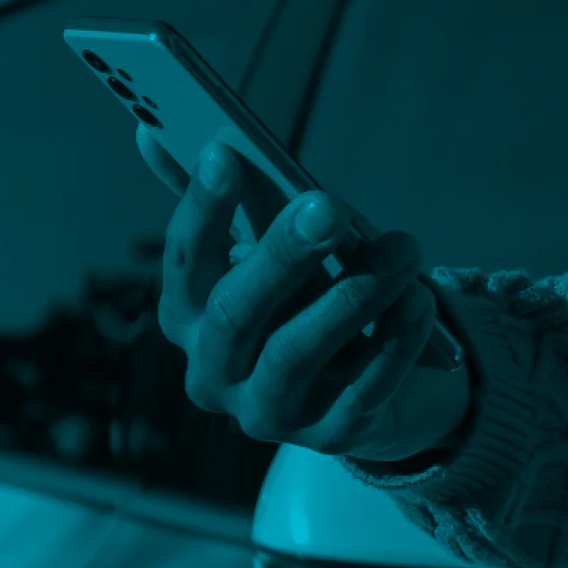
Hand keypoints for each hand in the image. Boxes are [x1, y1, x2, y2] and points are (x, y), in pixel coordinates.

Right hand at [151, 138, 470, 462]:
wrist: (353, 388)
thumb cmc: (299, 300)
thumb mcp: (260, 252)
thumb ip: (222, 202)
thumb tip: (149, 131)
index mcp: (186, 319)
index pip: (183, 263)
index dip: (200, 209)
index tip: (226, 154)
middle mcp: (213, 374)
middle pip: (234, 314)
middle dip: (281, 256)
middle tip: (328, 206)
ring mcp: (268, 413)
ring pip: (297, 354)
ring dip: (353, 295)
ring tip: (402, 249)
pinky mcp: (329, 435)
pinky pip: (362, 389)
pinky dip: (393, 342)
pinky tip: (418, 300)